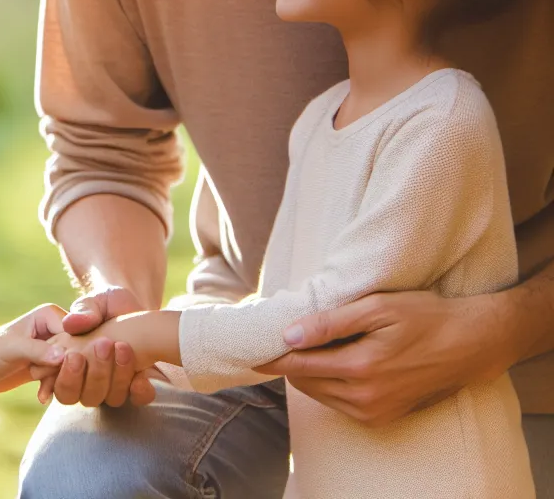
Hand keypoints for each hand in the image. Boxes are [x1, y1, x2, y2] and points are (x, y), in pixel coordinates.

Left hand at [0, 304, 67, 393]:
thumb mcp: (14, 349)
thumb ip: (38, 351)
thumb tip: (63, 357)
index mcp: (52, 315)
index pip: (75, 336)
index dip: (67, 356)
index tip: (46, 368)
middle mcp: (57, 328)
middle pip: (76, 354)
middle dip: (60, 371)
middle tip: (36, 375)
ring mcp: (56, 346)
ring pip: (72, 369)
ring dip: (57, 382)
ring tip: (40, 390)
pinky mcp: (50, 363)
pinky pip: (63, 377)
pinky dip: (54, 388)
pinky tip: (41, 397)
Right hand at [39, 286, 156, 407]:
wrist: (137, 310)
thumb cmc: (108, 305)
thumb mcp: (95, 302)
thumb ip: (83, 311)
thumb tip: (70, 324)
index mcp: (67, 362)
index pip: (56, 385)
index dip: (62, 378)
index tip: (75, 355)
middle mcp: (86, 381)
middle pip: (79, 397)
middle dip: (91, 375)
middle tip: (102, 345)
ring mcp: (111, 387)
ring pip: (108, 399)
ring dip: (115, 376)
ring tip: (122, 346)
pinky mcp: (135, 387)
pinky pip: (136, 399)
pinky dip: (138, 390)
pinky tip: (142, 374)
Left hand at [255, 291, 509, 427]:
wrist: (470, 343)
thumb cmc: (424, 316)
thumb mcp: (376, 307)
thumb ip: (330, 322)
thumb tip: (289, 334)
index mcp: (360, 369)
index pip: (297, 366)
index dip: (270, 354)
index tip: (252, 341)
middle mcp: (364, 398)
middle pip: (304, 381)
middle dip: (287, 360)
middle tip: (278, 334)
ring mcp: (375, 412)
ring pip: (319, 394)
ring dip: (306, 371)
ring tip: (304, 342)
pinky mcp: (383, 416)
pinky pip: (340, 402)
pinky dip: (327, 382)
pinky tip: (332, 358)